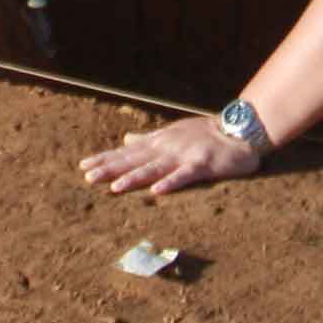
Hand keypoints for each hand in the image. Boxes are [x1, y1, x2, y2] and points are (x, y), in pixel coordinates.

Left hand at [80, 116, 263, 195]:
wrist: (239, 131)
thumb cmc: (205, 133)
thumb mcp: (173, 133)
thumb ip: (148, 139)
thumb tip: (125, 139)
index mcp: (159, 142)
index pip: (128, 152)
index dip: (106, 159)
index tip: (84, 167)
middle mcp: (167, 147)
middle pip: (135, 159)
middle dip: (111, 168)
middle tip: (88, 177)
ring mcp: (184, 155)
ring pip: (155, 168)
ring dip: (135, 177)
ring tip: (114, 187)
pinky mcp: (202, 165)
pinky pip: (185, 176)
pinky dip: (171, 182)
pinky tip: (157, 191)